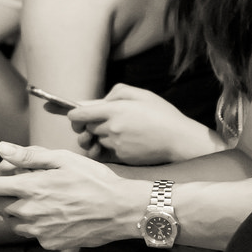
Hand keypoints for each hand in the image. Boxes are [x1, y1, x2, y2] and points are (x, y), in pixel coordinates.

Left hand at [0, 143, 141, 248]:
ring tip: (32, 196)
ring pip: (9, 220)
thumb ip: (29, 156)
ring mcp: (37, 231)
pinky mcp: (47, 243)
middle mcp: (29, 213)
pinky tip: (48, 211)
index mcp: (30, 188)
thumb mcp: (63, 159)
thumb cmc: (94, 181)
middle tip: (4, 184)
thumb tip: (2, 150)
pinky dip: (29, 221)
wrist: (120, 211)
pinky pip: (28, 232)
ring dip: (10, 208)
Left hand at [66, 84, 221, 164]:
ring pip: (96, 141)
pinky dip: (109, 149)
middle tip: (94, 124)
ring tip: (113, 133)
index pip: (79, 114)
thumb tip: (100, 101)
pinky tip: (121, 143)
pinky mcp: (121, 158)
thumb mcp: (141, 94)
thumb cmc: (162, 115)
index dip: (72, 115)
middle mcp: (111, 128)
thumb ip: (116, 93)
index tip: (72, 115)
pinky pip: (106, 153)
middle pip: (85, 128)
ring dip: (99, 138)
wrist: (179, 140)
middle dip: (87, 126)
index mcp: (114, 110)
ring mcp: (115, 145)